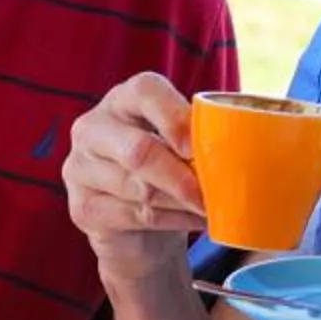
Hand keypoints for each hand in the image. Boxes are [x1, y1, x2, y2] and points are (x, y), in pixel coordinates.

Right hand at [64, 72, 208, 282]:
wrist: (138, 228)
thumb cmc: (168, 171)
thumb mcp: (181, 145)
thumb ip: (200, 136)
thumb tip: (240, 144)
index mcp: (122, 99)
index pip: (144, 92)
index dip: (174, 117)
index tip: (197, 147)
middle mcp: (93, 128)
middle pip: (138, 151)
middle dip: (180, 176)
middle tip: (210, 194)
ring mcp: (80, 168)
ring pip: (138, 189)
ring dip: (181, 203)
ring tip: (210, 208)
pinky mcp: (82, 207)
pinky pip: (134, 216)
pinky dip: (172, 221)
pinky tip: (193, 221)